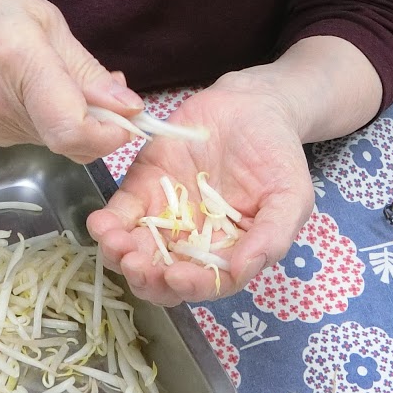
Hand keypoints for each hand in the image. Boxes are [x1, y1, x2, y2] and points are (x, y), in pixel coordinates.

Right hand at [0, 0, 140, 162]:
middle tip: (111, 88)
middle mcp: (8, 106)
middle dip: (107, 123)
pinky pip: (47, 135)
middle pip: (76, 141)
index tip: (131, 114)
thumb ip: (85, 67)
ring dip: (85, 118)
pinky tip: (49, 87)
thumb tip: (131, 106)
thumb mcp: (40, 16)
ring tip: (71, 76)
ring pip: (66, 141)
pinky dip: (63, 117)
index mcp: (20, 61)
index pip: (71, 129)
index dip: (111, 133)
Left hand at [87, 75, 315, 304]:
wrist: (253, 105)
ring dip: (120, 255)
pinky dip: (107, 224)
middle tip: (135, 265)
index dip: (190, 286)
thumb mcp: (291, 195)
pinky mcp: (143, 189)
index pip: (206, 283)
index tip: (176, 277)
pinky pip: (121, 214)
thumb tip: (244, 269)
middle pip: (162, 277)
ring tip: (114, 242)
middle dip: (145, 278)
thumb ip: (272, 235)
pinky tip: (101, 223)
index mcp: (229, 252)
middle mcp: (194, 243)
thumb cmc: (277, 154)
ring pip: (135, 251)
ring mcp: (166, 217)